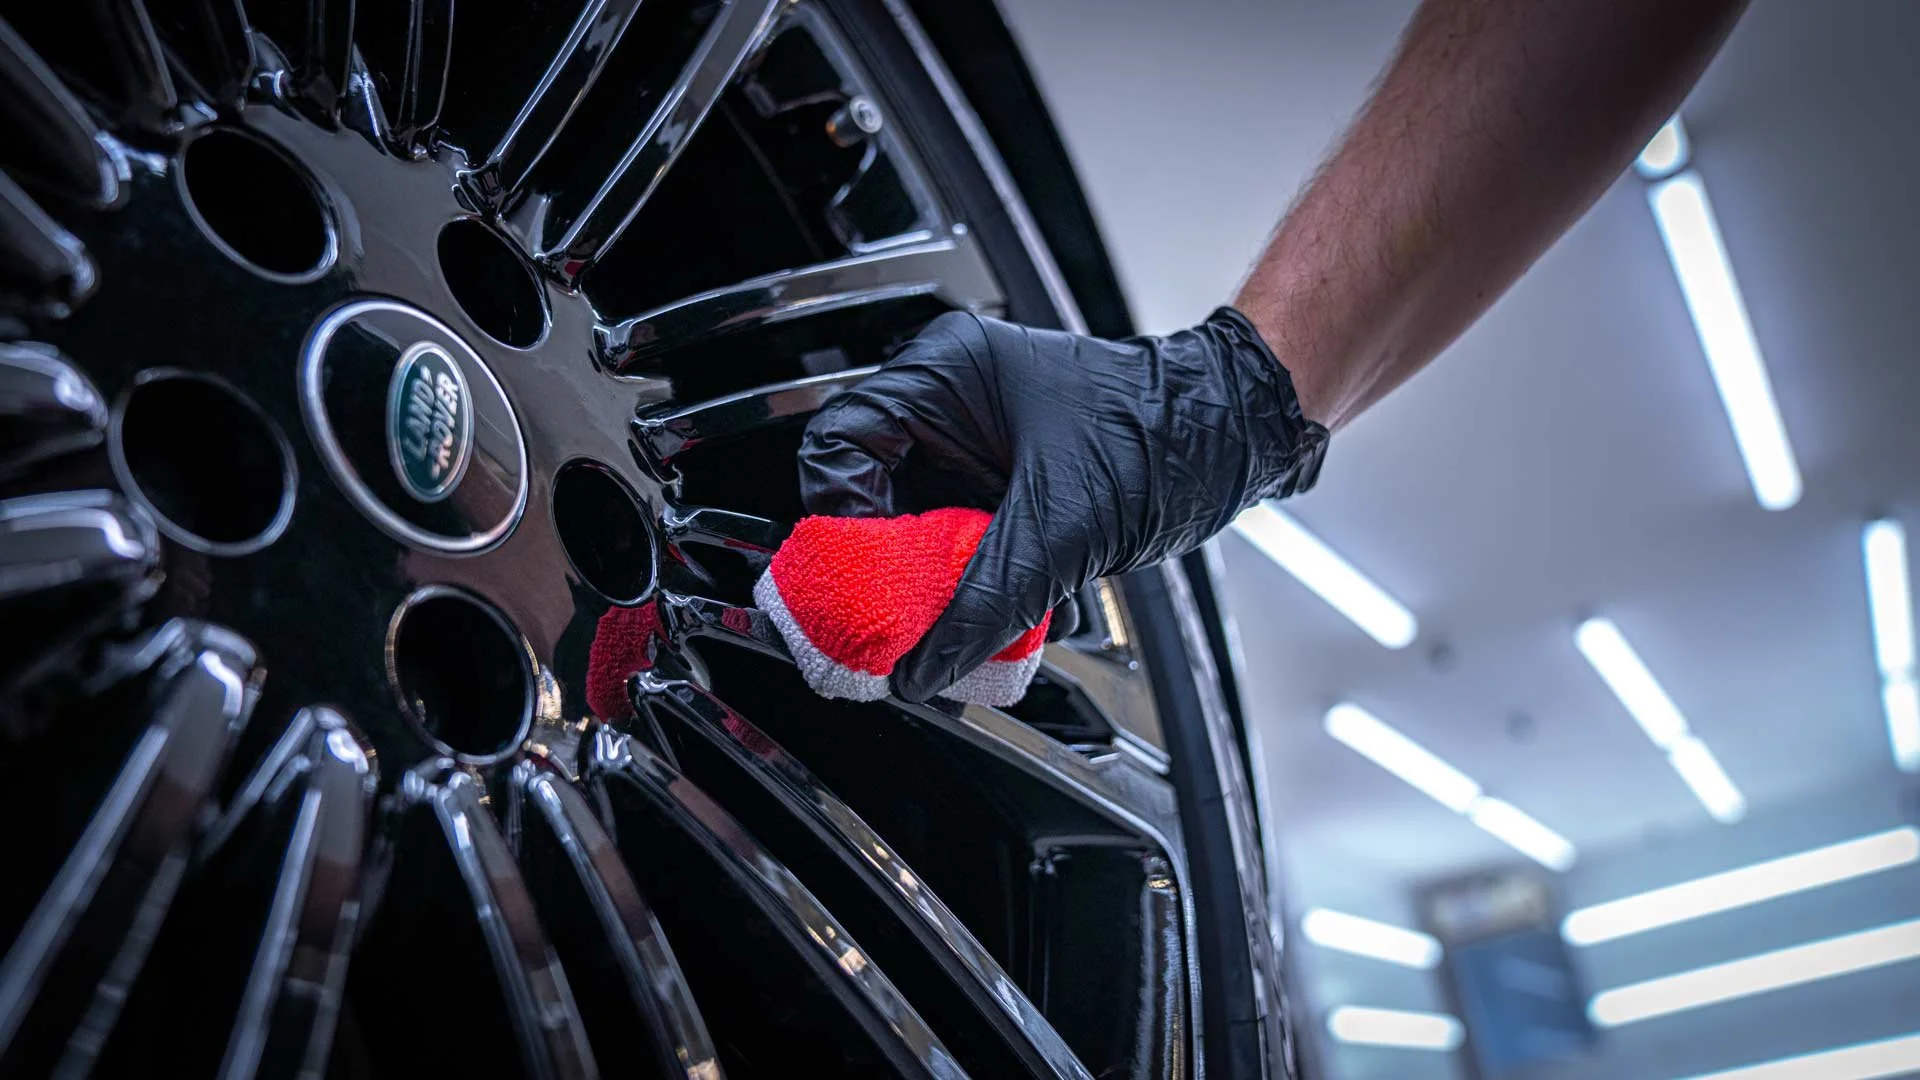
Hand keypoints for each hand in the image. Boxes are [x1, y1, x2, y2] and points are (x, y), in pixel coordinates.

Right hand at [797, 308, 1326, 702]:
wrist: (1238, 436)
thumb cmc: (1167, 433)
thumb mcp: (1061, 528)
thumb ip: (983, 603)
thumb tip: (921, 666)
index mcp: (944, 375)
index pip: (837, 448)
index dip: (838, 524)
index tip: (860, 585)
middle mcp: (952, 403)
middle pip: (873, 499)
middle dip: (894, 571)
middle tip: (903, 624)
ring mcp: (981, 443)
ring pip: (921, 531)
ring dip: (945, 587)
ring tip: (968, 628)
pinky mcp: (1011, 482)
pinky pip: (968, 543)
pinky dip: (984, 586)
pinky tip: (1016, 614)